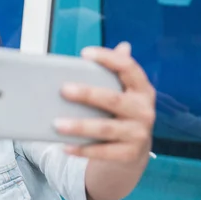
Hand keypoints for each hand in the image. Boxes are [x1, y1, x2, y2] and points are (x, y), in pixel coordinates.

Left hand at [55, 42, 155, 163]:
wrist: (133, 152)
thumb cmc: (120, 114)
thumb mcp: (124, 94)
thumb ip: (117, 73)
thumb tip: (124, 45)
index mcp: (142, 90)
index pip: (129, 68)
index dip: (109, 58)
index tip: (85, 53)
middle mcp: (144, 111)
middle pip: (113, 100)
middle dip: (87, 94)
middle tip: (63, 89)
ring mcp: (138, 134)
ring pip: (105, 128)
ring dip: (79, 126)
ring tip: (56, 123)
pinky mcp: (129, 154)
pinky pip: (101, 152)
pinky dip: (82, 149)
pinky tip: (64, 146)